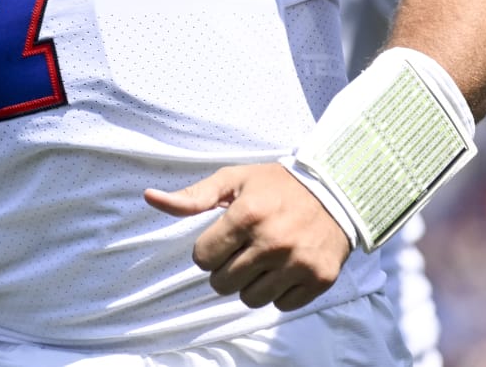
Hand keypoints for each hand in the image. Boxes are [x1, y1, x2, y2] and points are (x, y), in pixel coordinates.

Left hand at [145, 163, 350, 311]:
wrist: (335, 192)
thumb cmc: (275, 185)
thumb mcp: (232, 180)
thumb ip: (192, 196)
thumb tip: (149, 197)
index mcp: (247, 215)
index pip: (202, 258)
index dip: (208, 250)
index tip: (223, 239)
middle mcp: (272, 242)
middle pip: (222, 283)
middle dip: (225, 269)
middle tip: (241, 251)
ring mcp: (297, 264)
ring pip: (250, 299)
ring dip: (250, 283)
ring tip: (262, 260)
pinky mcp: (318, 280)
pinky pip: (281, 305)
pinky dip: (278, 292)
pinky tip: (284, 268)